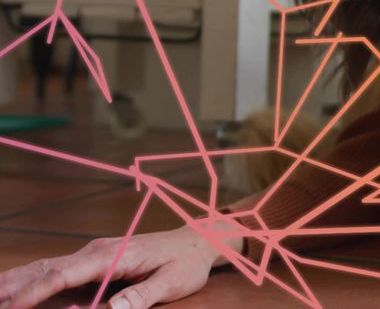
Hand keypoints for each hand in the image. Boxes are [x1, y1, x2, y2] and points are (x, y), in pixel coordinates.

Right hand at [0, 218, 243, 308]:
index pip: (63, 274)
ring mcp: (92, 255)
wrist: (196, 242)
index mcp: (112, 255)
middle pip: (44, 269)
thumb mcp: (173, 282)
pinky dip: (31, 281)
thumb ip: (144, 295)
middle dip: (12, 287)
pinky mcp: (94, 262)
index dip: (34, 293)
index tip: (10, 307)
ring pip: (45, 268)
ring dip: (15, 282)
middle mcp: (96, 252)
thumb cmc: (186, 264)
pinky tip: (15, 291)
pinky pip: (56, 271)